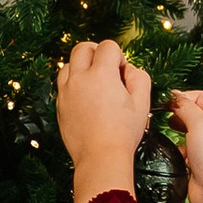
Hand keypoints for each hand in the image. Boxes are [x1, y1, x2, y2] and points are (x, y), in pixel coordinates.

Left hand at [56, 39, 154, 202]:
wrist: (100, 157)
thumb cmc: (124, 132)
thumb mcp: (143, 102)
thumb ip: (139, 77)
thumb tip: (128, 69)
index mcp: (101, 74)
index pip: (108, 46)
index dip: (119, 56)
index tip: (122, 74)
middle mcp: (79, 78)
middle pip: (82, 47)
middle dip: (96, 52)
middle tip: (107, 68)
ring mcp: (66, 91)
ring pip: (68, 64)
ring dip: (81, 66)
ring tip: (94, 81)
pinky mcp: (60, 105)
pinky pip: (63, 83)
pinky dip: (73, 82)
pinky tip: (86, 96)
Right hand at [173, 89, 202, 202]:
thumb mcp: (200, 123)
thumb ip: (186, 107)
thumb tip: (175, 98)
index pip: (200, 96)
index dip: (183, 96)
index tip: (167, 101)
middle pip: (194, 111)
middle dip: (178, 111)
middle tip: (166, 114)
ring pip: (187, 129)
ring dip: (177, 129)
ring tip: (169, 128)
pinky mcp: (198, 159)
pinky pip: (184, 147)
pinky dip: (177, 147)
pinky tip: (175, 150)